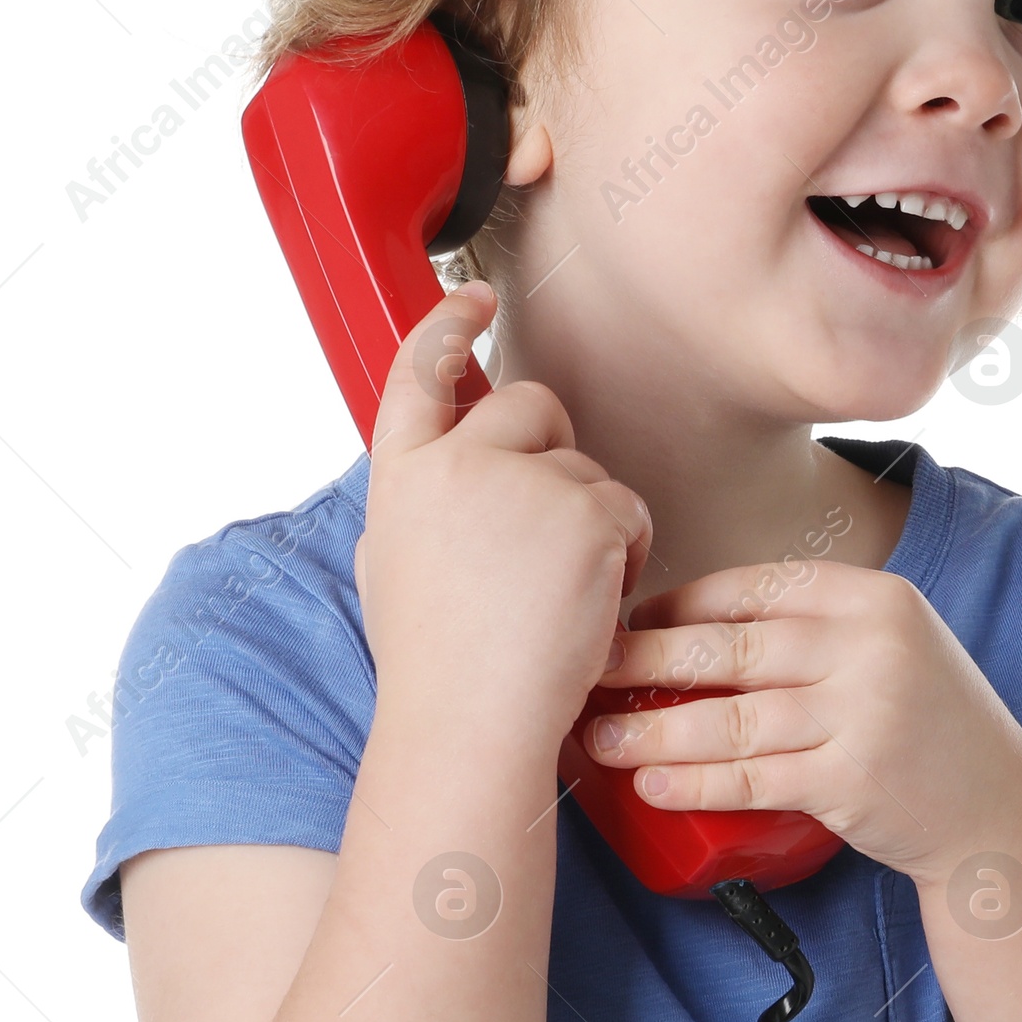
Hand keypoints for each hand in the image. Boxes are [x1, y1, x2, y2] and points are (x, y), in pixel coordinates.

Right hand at [355, 289, 651, 751]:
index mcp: (402, 476)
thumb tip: (436, 478)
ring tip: (558, 594)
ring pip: (586, 467)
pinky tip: (592, 599)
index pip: (418, 372)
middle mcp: (457, 462)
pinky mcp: (583, 512)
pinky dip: (626, 552)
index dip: (447, 326)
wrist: (470, 723)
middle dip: (554, 453)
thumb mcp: (393, 569)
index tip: (471, 298)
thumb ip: (418, 506)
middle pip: (528, 406)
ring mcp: (522, 481)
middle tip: (553, 527)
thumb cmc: (437, 669)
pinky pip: (627, 508)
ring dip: (591, 521)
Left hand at [586, 561, 1021, 883]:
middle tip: (586, 669)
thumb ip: (811, 629)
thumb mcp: (888, 648)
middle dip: (644, 659)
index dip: (678, 604)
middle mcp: (870, 645)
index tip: (628, 623)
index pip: (752, 587)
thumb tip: (685, 624)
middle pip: (729, 646)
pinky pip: (750, 778)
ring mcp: (864, 714)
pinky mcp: (851, 780)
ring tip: (600, 739)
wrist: (998, 811)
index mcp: (871, 598)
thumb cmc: (923, 727)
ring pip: (730, 717)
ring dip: (652, 731)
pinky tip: (651, 785)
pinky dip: (693, 783)